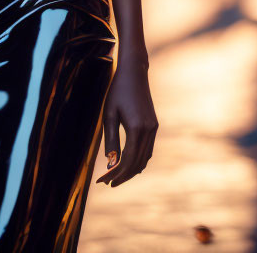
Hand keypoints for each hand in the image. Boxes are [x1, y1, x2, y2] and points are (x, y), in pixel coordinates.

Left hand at [95, 55, 157, 185]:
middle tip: (107, 183)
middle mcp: (149, 131)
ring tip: (116, 177)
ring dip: (131, 170)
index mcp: (136, 128)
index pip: (127, 160)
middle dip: (123, 175)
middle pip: (137, 163)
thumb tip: (111, 163)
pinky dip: (138, 160)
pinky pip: (147, 149)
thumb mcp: (109, 115)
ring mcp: (153, 128)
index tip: (103, 181)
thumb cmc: (117, 92)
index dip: (116, 173)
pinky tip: (128, 164)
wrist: (134, 73)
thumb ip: (111, 140)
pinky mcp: (154, 125)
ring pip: (144, 158)